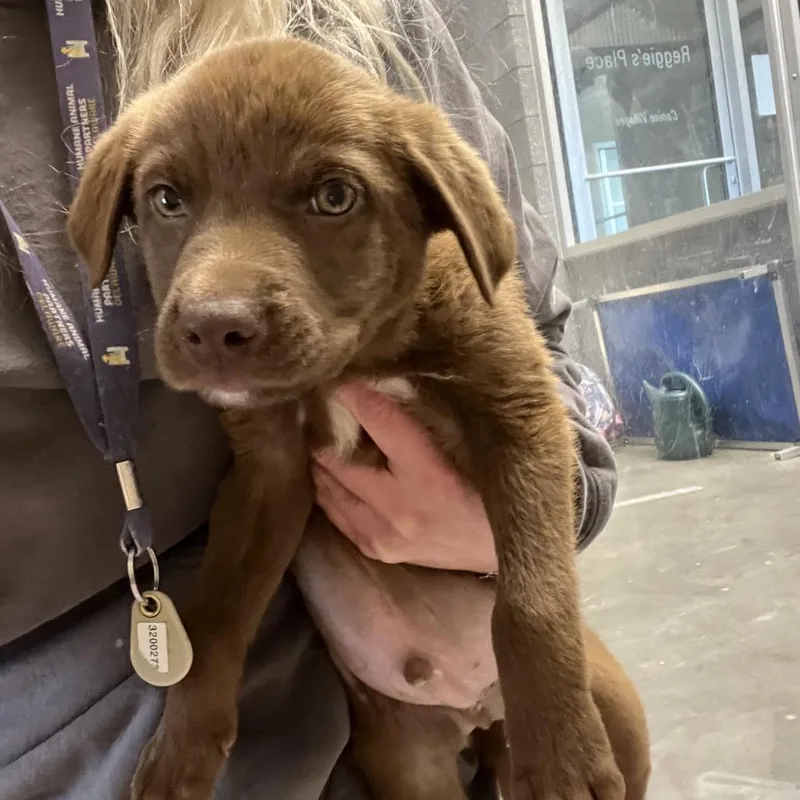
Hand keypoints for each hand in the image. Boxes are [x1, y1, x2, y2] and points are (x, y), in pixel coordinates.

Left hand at [312, 383, 496, 572]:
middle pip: (339, 459)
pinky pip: (334, 513)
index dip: (354, 395)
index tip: (339, 377)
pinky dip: (327, 487)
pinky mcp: (376, 549)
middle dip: (324, 430)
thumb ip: (427, 423)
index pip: (381, 423)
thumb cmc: (492, 492)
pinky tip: (327, 470)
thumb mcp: (470, 450)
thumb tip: (385, 388)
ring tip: (317, 434)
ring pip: (327, 488)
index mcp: (429, 476)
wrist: (507, 550)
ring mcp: (382, 534)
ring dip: (320, 460)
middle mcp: (398, 508)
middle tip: (316, 406)